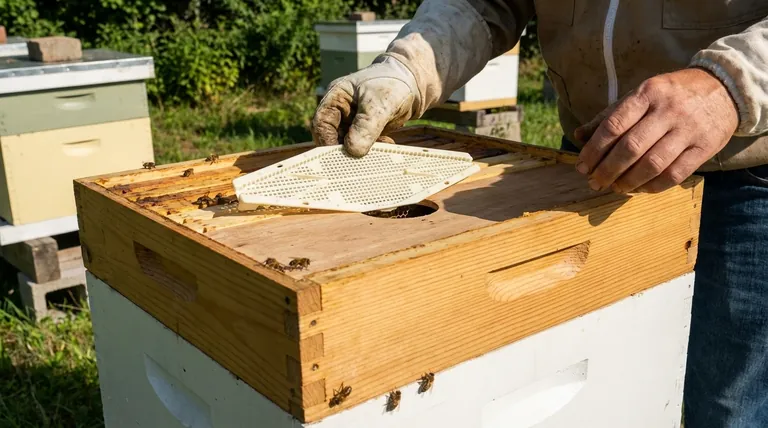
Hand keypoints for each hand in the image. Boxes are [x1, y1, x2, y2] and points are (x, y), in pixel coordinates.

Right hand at [311, 56, 419, 156]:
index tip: (341, 155)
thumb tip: (352, 151)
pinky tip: (387, 143)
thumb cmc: (393, 83)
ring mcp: (353, 122)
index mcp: (336, 97)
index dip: (327, 140)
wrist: (414, 83)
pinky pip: (363, 146)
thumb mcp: (379, 103)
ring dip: (363, 150)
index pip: (322, 123)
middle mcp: (341, 111)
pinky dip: (373, 149)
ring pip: (349, 145)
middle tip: (361, 159)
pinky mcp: (365, 132)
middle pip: (333, 137)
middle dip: (346, 149)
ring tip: (382, 145)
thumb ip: (366, 126)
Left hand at [573, 68, 738, 192]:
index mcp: (647, 93)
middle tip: (594, 182)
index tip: (582, 166)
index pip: (613, 125)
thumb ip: (610, 116)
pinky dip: (653, 186)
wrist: (724, 88)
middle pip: (631, 148)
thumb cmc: (671, 95)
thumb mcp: (641, 94)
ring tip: (615, 188)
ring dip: (628, 182)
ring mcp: (688, 129)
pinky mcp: (705, 147)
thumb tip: (579, 136)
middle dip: (607, 170)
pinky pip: (675, 174)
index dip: (594, 150)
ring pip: (652, 164)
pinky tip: (640, 189)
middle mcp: (667, 110)